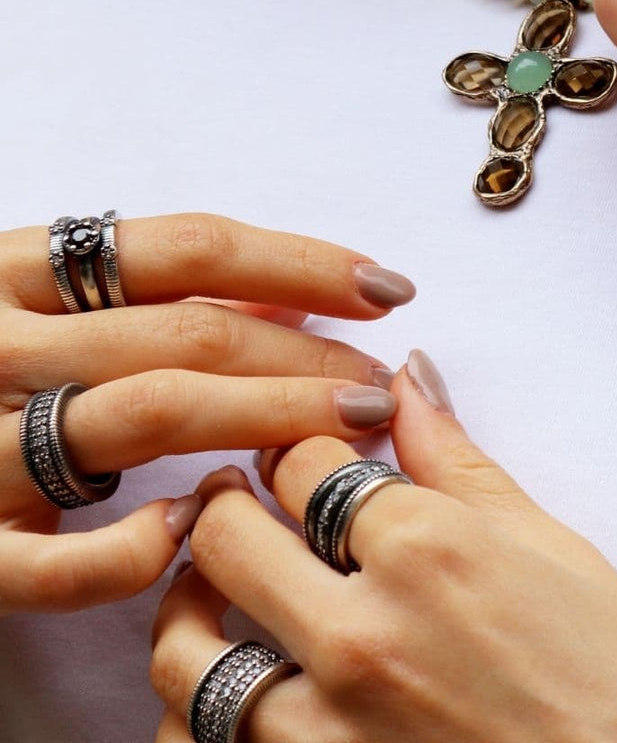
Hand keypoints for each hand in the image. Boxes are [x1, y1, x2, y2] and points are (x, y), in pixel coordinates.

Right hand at [0, 212, 413, 613]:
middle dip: (305, 357)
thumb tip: (299, 302)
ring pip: (144, 418)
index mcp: (17, 268)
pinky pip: (45, 561)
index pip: (187, 248)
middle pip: (186, 334)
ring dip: (266, 422)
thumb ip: (160, 293)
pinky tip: (193, 527)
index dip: (299, 263)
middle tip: (380, 381)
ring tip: (349, 430)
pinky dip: (127, 548)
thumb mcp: (52, 299)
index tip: (386, 287)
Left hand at [149, 357, 616, 742]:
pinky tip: (229, 691)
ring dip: (189, 607)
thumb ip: (458, 458)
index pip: (304, 459)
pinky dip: (191, 718)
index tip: (304, 454)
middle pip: (228, 535)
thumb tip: (411, 378)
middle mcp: (364, 632)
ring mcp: (329, 729)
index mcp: (428, 548)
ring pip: (185, 650)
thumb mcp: (548, 544)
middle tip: (240, 500)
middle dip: (226, 503)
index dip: (298, 445)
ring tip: (212, 593)